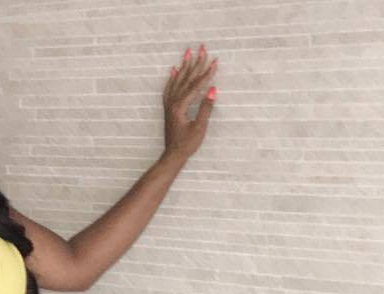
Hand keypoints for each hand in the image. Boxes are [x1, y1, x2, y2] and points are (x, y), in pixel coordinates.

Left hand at [163, 43, 217, 162]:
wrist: (172, 156)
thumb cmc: (187, 145)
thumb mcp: (199, 128)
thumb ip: (206, 108)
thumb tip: (213, 90)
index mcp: (180, 107)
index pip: (196, 85)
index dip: (207, 73)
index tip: (215, 61)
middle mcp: (173, 103)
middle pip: (186, 79)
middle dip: (196, 63)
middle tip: (202, 47)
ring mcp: (169, 105)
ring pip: (177, 81)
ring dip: (184, 66)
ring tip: (188, 52)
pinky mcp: (168, 109)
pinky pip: (169, 89)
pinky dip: (172, 78)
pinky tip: (173, 70)